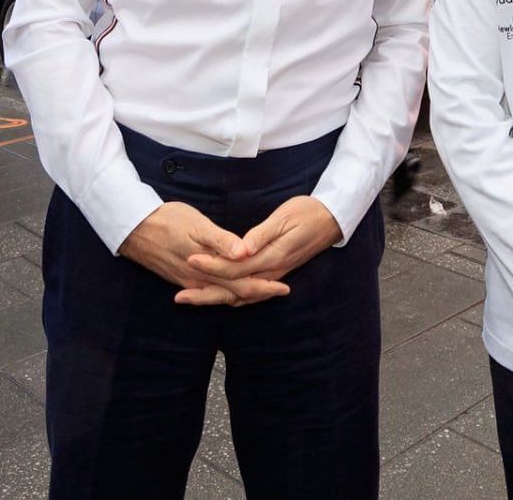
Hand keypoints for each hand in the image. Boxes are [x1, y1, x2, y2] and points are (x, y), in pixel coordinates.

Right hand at [119, 201, 289, 306]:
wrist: (133, 228)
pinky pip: (208, 292)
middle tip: (281, 291)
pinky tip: (230, 290)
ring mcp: (189, 282)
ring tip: (262, 291)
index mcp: (207, 268)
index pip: (242, 284)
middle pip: (234, 293)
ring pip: (222, 295)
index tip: (285, 287)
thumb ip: (222, 241)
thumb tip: (246, 253)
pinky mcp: (181, 279)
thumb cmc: (167, 220)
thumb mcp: (197, 225)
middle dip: (258, 293)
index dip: (264, 287)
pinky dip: (225, 293)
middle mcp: (199, 281)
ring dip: (243, 294)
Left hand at [182, 195, 342, 304]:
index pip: (235, 268)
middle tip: (179, 296)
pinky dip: (231, 297)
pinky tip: (218, 296)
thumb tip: (241, 249)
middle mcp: (271, 272)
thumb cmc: (308, 212)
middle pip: (233, 289)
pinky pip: (249, 293)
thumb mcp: (284, 218)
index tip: (190, 260)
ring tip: (191, 299)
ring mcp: (274, 275)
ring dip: (215, 299)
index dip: (211, 266)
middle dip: (205, 293)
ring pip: (240, 295)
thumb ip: (261, 235)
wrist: (332, 219)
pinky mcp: (275, 274)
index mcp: (271, 257)